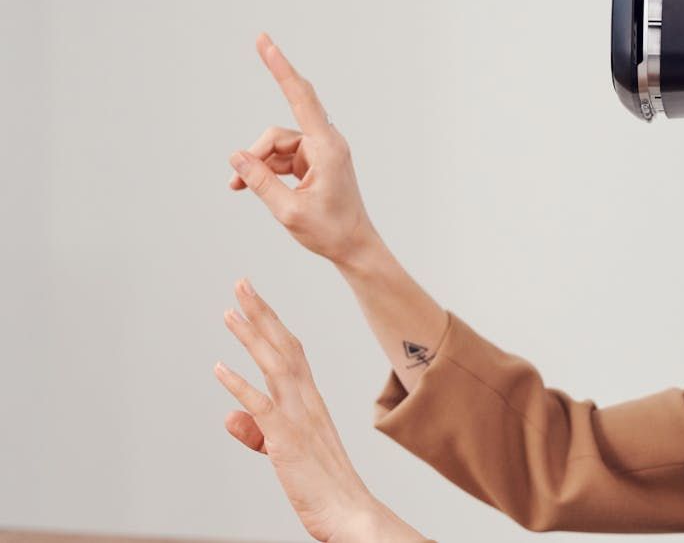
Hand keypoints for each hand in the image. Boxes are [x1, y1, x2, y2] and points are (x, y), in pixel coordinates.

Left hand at [213, 276, 392, 541]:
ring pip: (274, 366)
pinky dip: (240, 386)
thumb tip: (229, 415)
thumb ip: (256, 432)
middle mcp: (307, 401)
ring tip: (229, 311)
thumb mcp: (283, 453)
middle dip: (260, 314)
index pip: (291, 351)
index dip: (271, 323)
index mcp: (311, 401)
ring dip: (251, 336)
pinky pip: (262, 407)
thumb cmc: (322, 486)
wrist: (351, 512)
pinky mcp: (287, 439)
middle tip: (241, 284)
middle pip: (283, 347)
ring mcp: (299, 418)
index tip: (253, 300)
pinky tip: (219, 368)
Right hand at [228, 33, 377, 264]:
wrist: (354, 247)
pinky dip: (265, 170)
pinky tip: (245, 185)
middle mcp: (326, 144)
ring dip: (258, 165)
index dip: (281, 68)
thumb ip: (260, 181)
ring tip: (239, 187)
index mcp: (327, 148)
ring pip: (276, 147)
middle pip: (279, 132)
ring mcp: (321, 153)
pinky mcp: (315, 163)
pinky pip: (282, 158)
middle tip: (239, 165)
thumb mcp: (289, 210)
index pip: (301, 98)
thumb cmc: (329, 232)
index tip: (264, 41)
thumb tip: (237, 157)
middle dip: (257, 150)